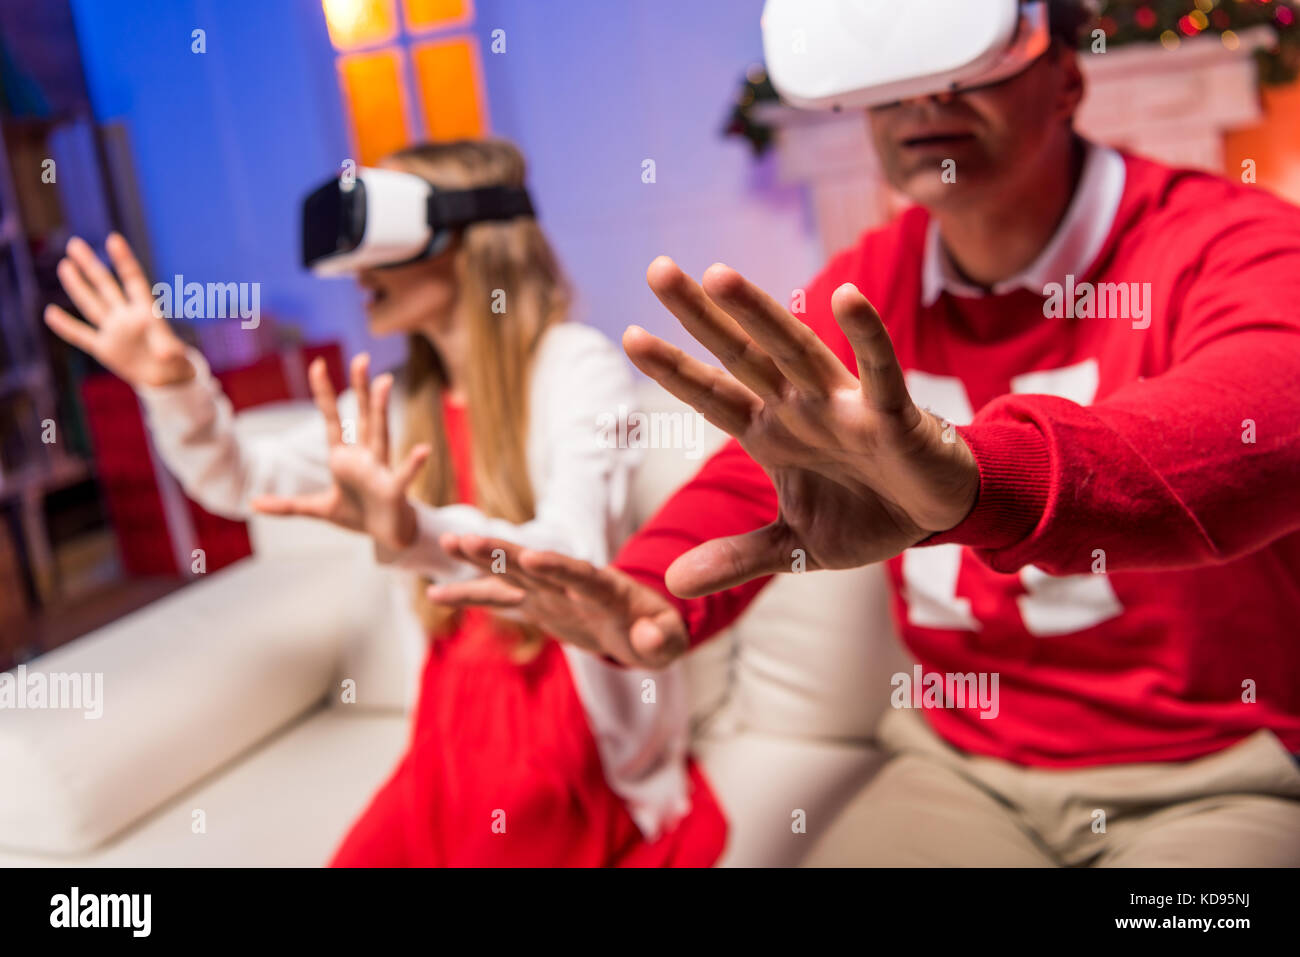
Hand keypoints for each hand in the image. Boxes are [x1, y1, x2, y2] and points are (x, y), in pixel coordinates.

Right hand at [44, 233, 194, 387]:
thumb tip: (166, 354)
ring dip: (77, 286)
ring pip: (91, 304)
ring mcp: (113, 330)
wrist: (164, 378)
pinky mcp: (104, 348)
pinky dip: (66, 326)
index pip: (133, 280)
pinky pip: (81, 335)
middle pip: (105, 286)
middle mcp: (126, 317)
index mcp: (146, 313)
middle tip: (74, 243)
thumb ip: (169, 350)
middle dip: (90, 265)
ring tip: (65, 265)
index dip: (124, 260)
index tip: (114, 239)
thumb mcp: (175, 357)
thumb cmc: (175, 362)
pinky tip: (50, 313)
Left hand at [251, 354, 429, 551]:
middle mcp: (365, 457)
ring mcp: (380, 471)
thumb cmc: (358, 514)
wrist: (388, 535)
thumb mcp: (318, 509)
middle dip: (359, 388)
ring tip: (384, 381)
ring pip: (381, 435)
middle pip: (362, 417)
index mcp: (344, 457)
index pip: (332, 419)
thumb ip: (287, 506)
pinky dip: (413, 464)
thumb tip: (253, 504)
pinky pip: (404, 476)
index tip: (317, 364)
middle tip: (360, 358)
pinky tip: (423, 450)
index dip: (324, 393)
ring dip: (381, 409)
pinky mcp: (394, 491)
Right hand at [427, 534, 688, 668]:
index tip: (531, 556)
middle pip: (535, 566)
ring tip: (446, 542)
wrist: (640, 627)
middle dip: (503, 552)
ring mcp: (551, 592)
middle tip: (467, 537)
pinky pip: (500, 599)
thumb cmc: (657, 633)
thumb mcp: (668, 641)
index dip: (558, 567)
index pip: (582, 577)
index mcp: (608, 590)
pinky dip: (470, 596)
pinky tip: (435, 594)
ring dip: (481, 559)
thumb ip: (661, 638)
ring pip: (512, 573)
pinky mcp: (536, 604)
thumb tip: (647, 638)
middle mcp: (573, 585)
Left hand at [630, 257, 979, 597]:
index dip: (673, 370)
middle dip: (700, 316)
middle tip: (657, 269)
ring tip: (718, 275)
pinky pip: (880, 370)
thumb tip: (672, 585)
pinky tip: (846, 296)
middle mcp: (798, 408)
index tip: (629, 336)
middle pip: (740, 355)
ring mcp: (843, 405)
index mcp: (770, 434)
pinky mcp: (892, 414)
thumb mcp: (793, 548)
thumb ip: (736, 558)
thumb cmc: (865, 515)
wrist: (936, 517)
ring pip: (795, 350)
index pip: (712, 396)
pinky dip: (866, 335)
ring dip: (759, 314)